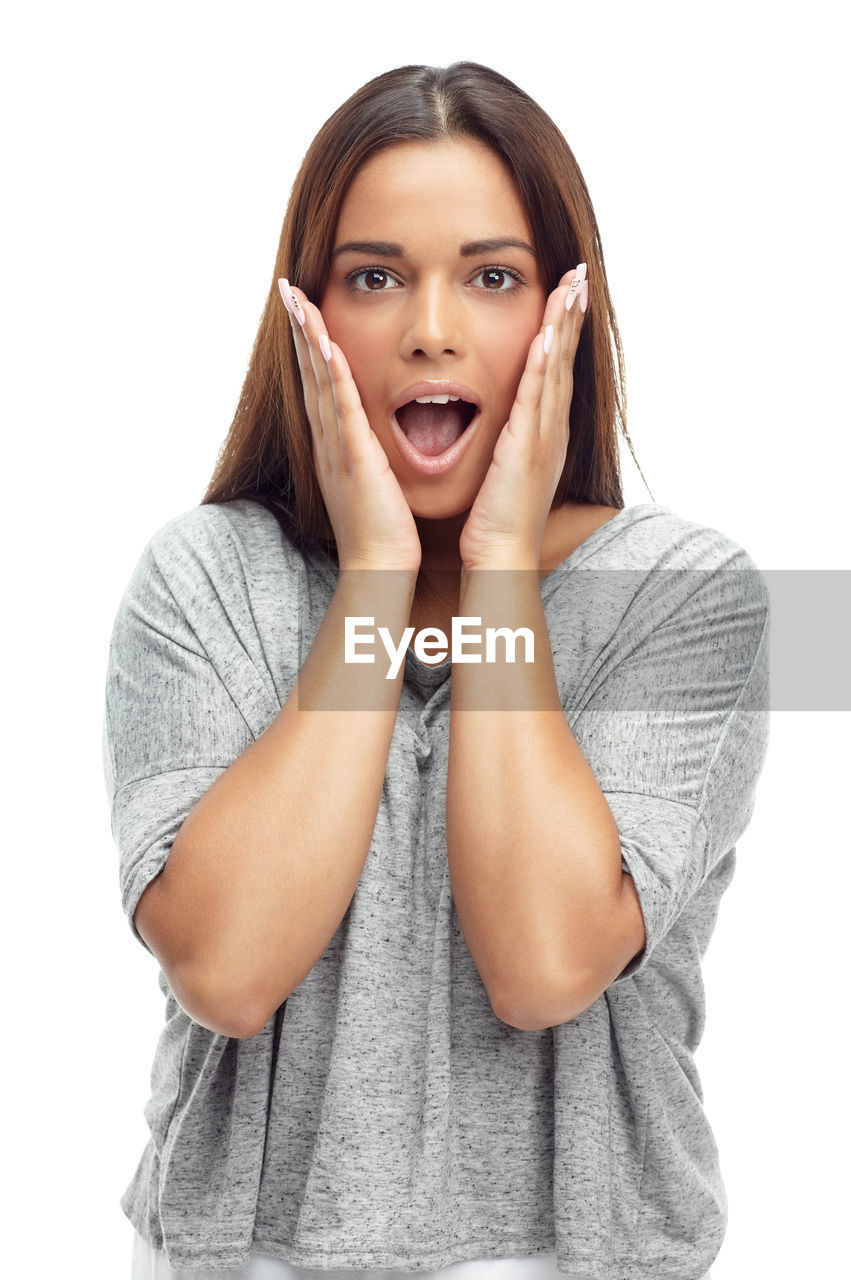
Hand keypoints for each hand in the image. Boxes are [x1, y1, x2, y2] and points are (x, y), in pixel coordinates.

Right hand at [279, 280, 421, 573]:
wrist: (379, 569)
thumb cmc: (384, 533)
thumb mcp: (374, 484)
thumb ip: (370, 458)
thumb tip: (373, 443)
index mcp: (336, 446)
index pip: (320, 385)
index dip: (309, 346)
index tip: (303, 309)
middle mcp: (329, 442)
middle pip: (310, 374)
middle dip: (299, 330)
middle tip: (288, 288)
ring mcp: (338, 448)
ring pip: (320, 383)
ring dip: (308, 339)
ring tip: (298, 300)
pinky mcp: (355, 458)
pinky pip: (341, 409)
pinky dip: (332, 376)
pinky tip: (326, 345)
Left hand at [458, 265, 588, 570]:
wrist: (503, 555)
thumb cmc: (499, 520)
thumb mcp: (507, 470)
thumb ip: (509, 442)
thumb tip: (506, 425)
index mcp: (545, 433)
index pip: (556, 370)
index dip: (564, 330)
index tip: (569, 294)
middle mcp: (551, 430)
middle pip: (566, 360)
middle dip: (572, 316)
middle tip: (580, 274)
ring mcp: (543, 438)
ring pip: (556, 371)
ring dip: (564, 327)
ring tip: (571, 287)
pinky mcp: (526, 449)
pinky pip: (535, 400)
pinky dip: (543, 366)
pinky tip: (547, 336)